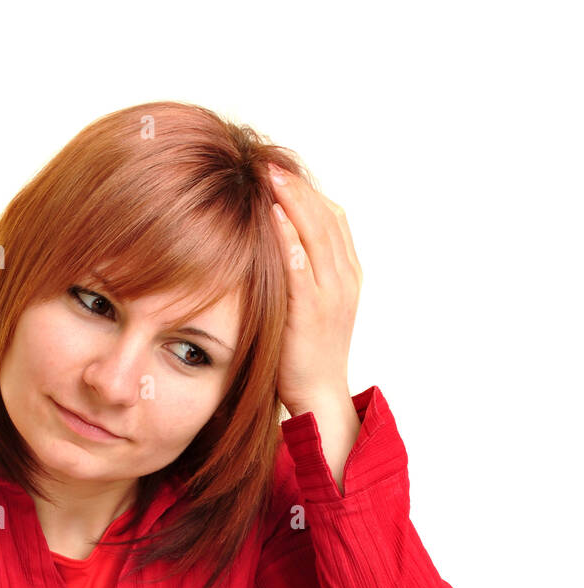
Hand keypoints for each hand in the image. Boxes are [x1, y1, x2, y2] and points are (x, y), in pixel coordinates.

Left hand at [266, 162, 362, 413]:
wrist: (320, 396)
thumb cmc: (308, 353)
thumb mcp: (313, 304)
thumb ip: (304, 272)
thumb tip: (279, 241)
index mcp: (348, 273)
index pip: (333, 217)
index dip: (308, 190)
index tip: (280, 170)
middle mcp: (344, 279)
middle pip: (325, 218)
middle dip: (297, 187)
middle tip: (269, 163)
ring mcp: (330, 295)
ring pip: (316, 235)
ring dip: (292, 202)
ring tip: (268, 176)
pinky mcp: (311, 312)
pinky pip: (301, 268)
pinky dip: (288, 239)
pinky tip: (271, 217)